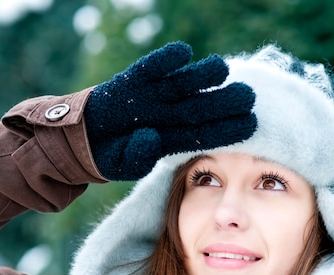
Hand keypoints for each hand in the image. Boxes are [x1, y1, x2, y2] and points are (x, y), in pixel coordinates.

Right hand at [84, 41, 256, 180]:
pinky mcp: (133, 80)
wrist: (82, 137)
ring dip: (201, 76)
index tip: (251, 125)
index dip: (226, 130)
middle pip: (200, 106)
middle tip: (249, 95)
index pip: (204, 134)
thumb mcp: (124, 164)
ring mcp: (153, 95)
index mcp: (172, 138)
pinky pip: (150, 68)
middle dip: (223, 101)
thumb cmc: (111, 154)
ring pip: (182, 84)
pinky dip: (165, 60)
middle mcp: (168, 114)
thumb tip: (151, 137)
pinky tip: (183, 52)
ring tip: (222, 68)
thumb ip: (138, 156)